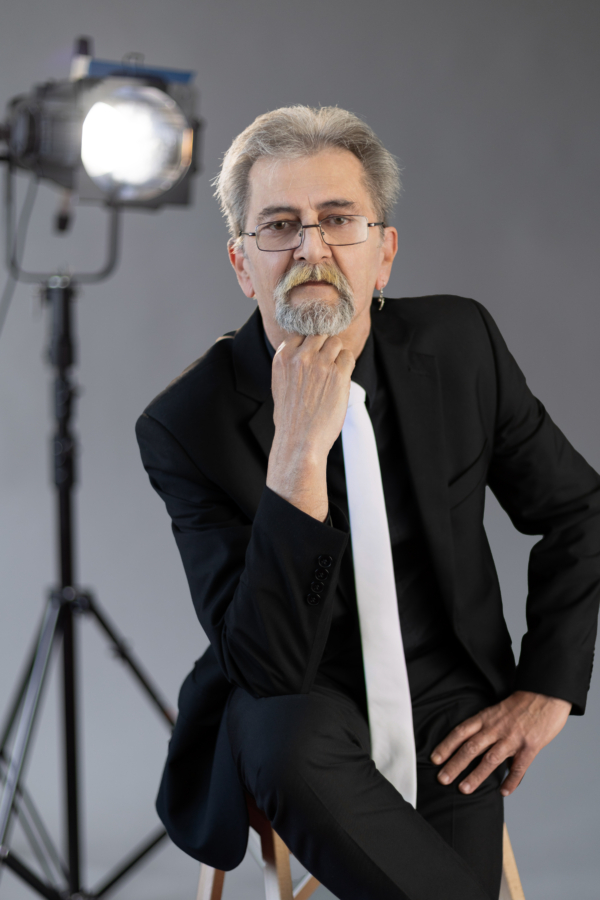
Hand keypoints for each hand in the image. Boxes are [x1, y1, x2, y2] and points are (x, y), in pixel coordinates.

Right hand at [267, 334, 354, 520]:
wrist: (299, 442)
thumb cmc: (290, 419)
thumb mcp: (281, 384)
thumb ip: (292, 364)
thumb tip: (309, 350)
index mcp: (283, 357)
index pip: (301, 334)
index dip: (311, 345)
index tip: (313, 357)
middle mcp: (300, 356)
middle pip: (321, 335)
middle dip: (325, 348)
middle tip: (326, 367)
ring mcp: (320, 363)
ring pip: (336, 342)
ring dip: (338, 355)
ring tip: (334, 375)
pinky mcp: (338, 374)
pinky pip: (349, 357)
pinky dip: (347, 365)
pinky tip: (340, 381)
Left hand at [430, 690, 571, 795]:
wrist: (545, 695)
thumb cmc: (520, 703)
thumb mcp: (496, 710)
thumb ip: (485, 726)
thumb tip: (471, 742)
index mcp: (486, 718)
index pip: (460, 732)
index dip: (446, 746)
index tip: (434, 759)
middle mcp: (496, 728)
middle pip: (470, 748)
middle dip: (455, 764)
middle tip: (442, 779)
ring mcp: (513, 738)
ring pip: (490, 760)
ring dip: (476, 775)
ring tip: (464, 789)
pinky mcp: (530, 747)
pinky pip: (518, 768)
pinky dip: (511, 781)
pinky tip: (504, 792)